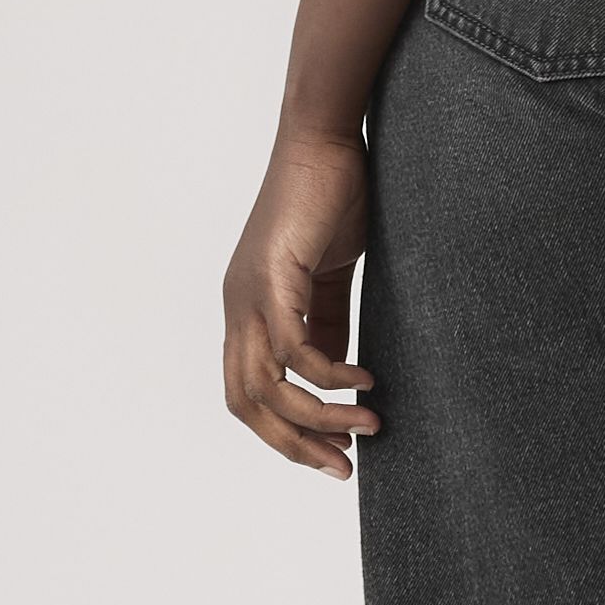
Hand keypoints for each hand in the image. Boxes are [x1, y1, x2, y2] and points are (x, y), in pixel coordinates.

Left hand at [221, 130, 377, 477]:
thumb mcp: (330, 272)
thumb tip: (337, 376)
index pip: (246, 394)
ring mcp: (249, 295)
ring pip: (268, 387)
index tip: (331, 452)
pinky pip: (296, 350)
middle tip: (342, 465)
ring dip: (318, 419)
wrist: (326, 138)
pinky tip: (365, 381)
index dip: (282, 432)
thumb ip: (329, 322)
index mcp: (246, 308)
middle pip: (246, 405)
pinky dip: (329, 376)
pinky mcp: (273, 279)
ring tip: (368, 426)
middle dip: (293, 445)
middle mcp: (237, 308)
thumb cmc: (332, 195)